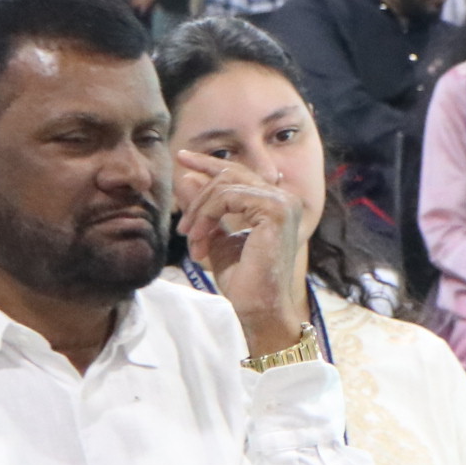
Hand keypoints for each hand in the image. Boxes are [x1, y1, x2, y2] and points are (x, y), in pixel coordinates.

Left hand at [174, 152, 309, 345]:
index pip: (238, 173)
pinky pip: (228, 198)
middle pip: (230, 174)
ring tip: (191, 240)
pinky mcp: (274, 210)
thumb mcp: (215, 236)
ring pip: (225, 185)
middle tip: (181, 226)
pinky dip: (206, 217)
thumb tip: (187, 177)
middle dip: (197, 195)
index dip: (208, 163)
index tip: (182, 156)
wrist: (258, 307)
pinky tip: (200, 241)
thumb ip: (205, 208)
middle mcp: (284, 197)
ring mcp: (282, 202)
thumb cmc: (243, 280)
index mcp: (275, 202)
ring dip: (200, 213)